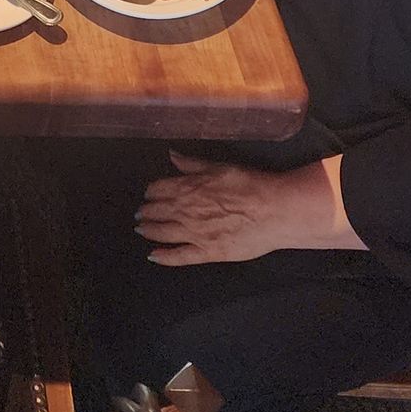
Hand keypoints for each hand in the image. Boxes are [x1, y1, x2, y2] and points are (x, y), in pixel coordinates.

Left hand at [135, 153, 345, 265]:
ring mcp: (195, 233)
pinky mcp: (207, 252)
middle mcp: (185, 211)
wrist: (272, 210)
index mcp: (187, 187)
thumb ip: (192, 164)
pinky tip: (153, 256)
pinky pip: (180, 256)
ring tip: (141, 230)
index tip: (148, 194)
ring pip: (163, 232)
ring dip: (149, 231)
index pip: (159, 189)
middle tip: (139, 213)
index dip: (151, 192)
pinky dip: (164, 257)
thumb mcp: (218, 166)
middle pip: (158, 211)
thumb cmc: (248, 184)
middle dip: (146, 212)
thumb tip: (171, 155)